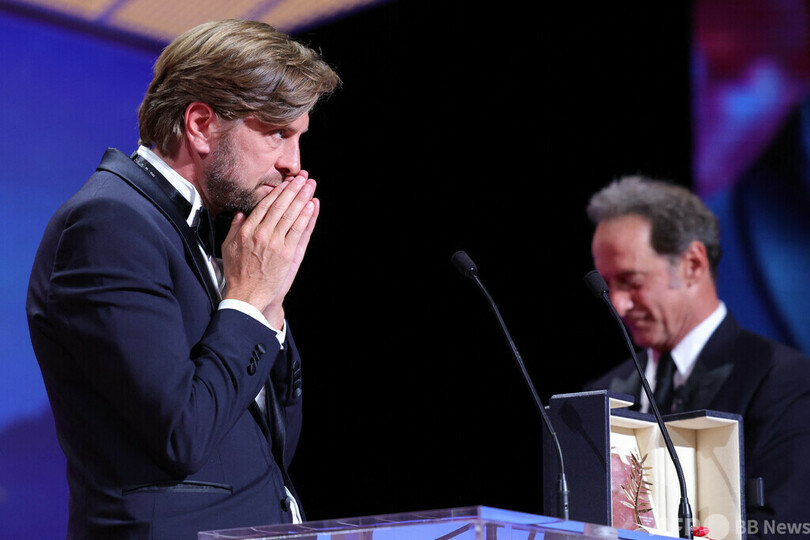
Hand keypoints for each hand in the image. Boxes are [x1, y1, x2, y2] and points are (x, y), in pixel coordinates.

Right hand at [220, 171, 318, 327]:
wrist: (247, 296)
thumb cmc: (237, 273)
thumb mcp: (228, 247)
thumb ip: (235, 227)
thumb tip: (241, 214)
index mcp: (247, 230)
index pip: (265, 205)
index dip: (278, 192)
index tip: (287, 182)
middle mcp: (262, 233)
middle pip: (281, 206)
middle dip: (293, 189)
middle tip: (303, 177)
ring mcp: (276, 243)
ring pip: (291, 215)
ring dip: (302, 198)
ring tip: (310, 185)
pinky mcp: (287, 254)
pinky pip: (299, 230)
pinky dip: (306, 217)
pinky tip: (312, 205)